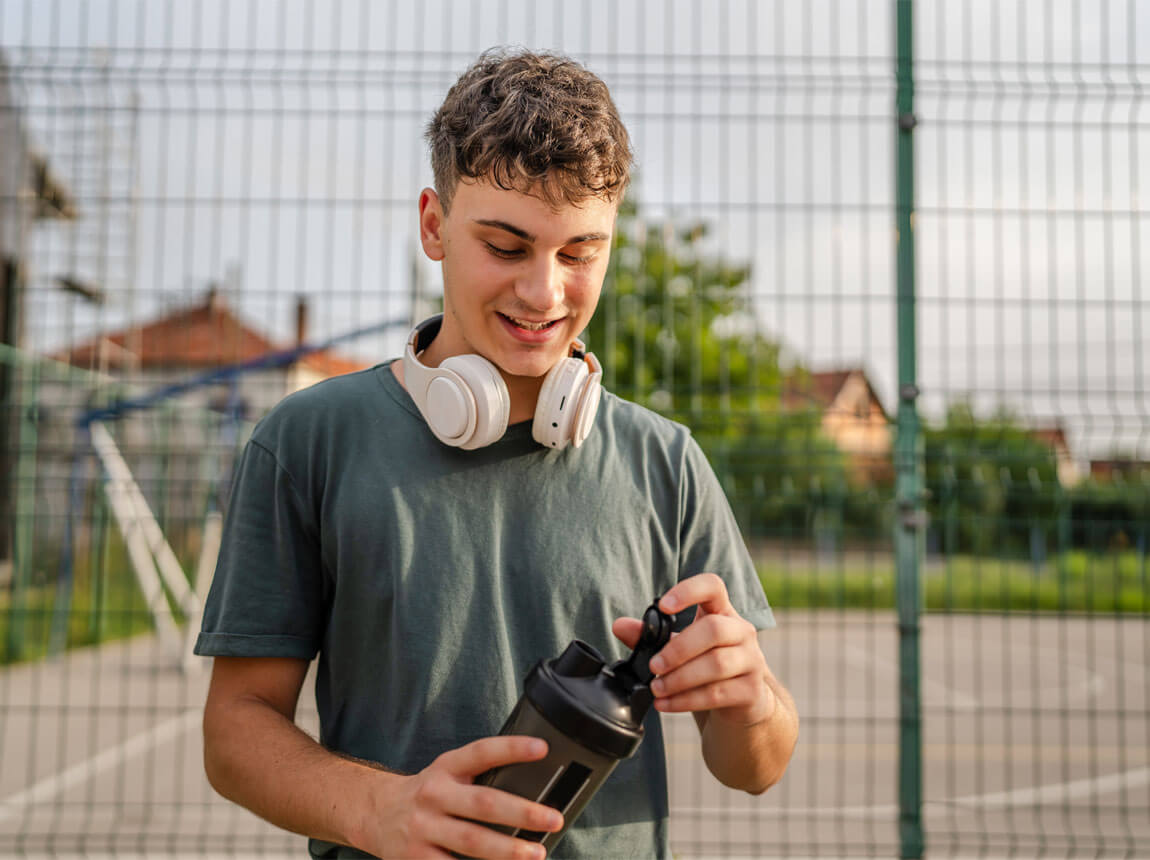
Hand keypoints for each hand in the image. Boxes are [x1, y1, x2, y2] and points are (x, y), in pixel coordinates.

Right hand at [360, 735, 562, 858]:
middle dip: (522, 812)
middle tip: (552, 819)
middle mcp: (435, 794)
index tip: (542, 748)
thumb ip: (479, 777)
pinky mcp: (415, 858)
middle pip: (483, 803)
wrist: (373, 812)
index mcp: (447, 767)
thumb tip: (530, 789)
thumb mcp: (447, 773)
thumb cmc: (427, 794)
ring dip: (507, 850)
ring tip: (535, 853)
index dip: (512, 748)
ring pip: (471, 841)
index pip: (482, 752)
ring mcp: (423, 828)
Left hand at [612, 573, 773, 727]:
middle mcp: (741, 631)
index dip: (688, 591)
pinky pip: (717, 693)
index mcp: (722, 612)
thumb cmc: (706, 666)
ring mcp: (751, 660)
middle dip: (678, 649)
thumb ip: (651, 635)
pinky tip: (665, 704)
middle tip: (654, 665)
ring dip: (680, 678)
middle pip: (714, 629)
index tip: (662, 607)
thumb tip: (619, 625)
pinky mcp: (751, 691)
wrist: (741, 704)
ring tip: (656, 688)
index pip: (712, 586)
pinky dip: (686, 700)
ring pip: (717, 664)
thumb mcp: (679, 647)